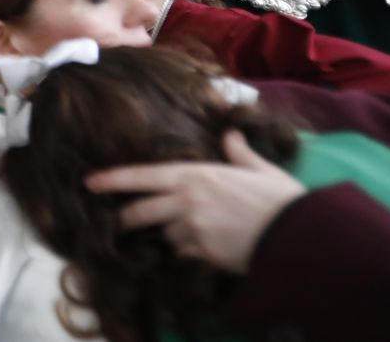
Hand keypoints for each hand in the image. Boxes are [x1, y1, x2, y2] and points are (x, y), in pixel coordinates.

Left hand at [84, 129, 304, 273]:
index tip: (90, 183)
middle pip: (140, 212)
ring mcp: (192, 229)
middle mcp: (187, 200)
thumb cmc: (281, 199)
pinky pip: (184, 253)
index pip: (142, 176)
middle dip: (128, 219)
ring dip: (171, 235)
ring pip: (165, 235)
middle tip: (119, 222)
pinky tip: (209, 247)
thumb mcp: (259, 169)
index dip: (112, 179)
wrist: (300, 236)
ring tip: (194, 232)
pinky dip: (190, 252)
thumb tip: (230, 134)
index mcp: (196, 175)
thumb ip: (238, 153)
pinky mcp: (202, 253)